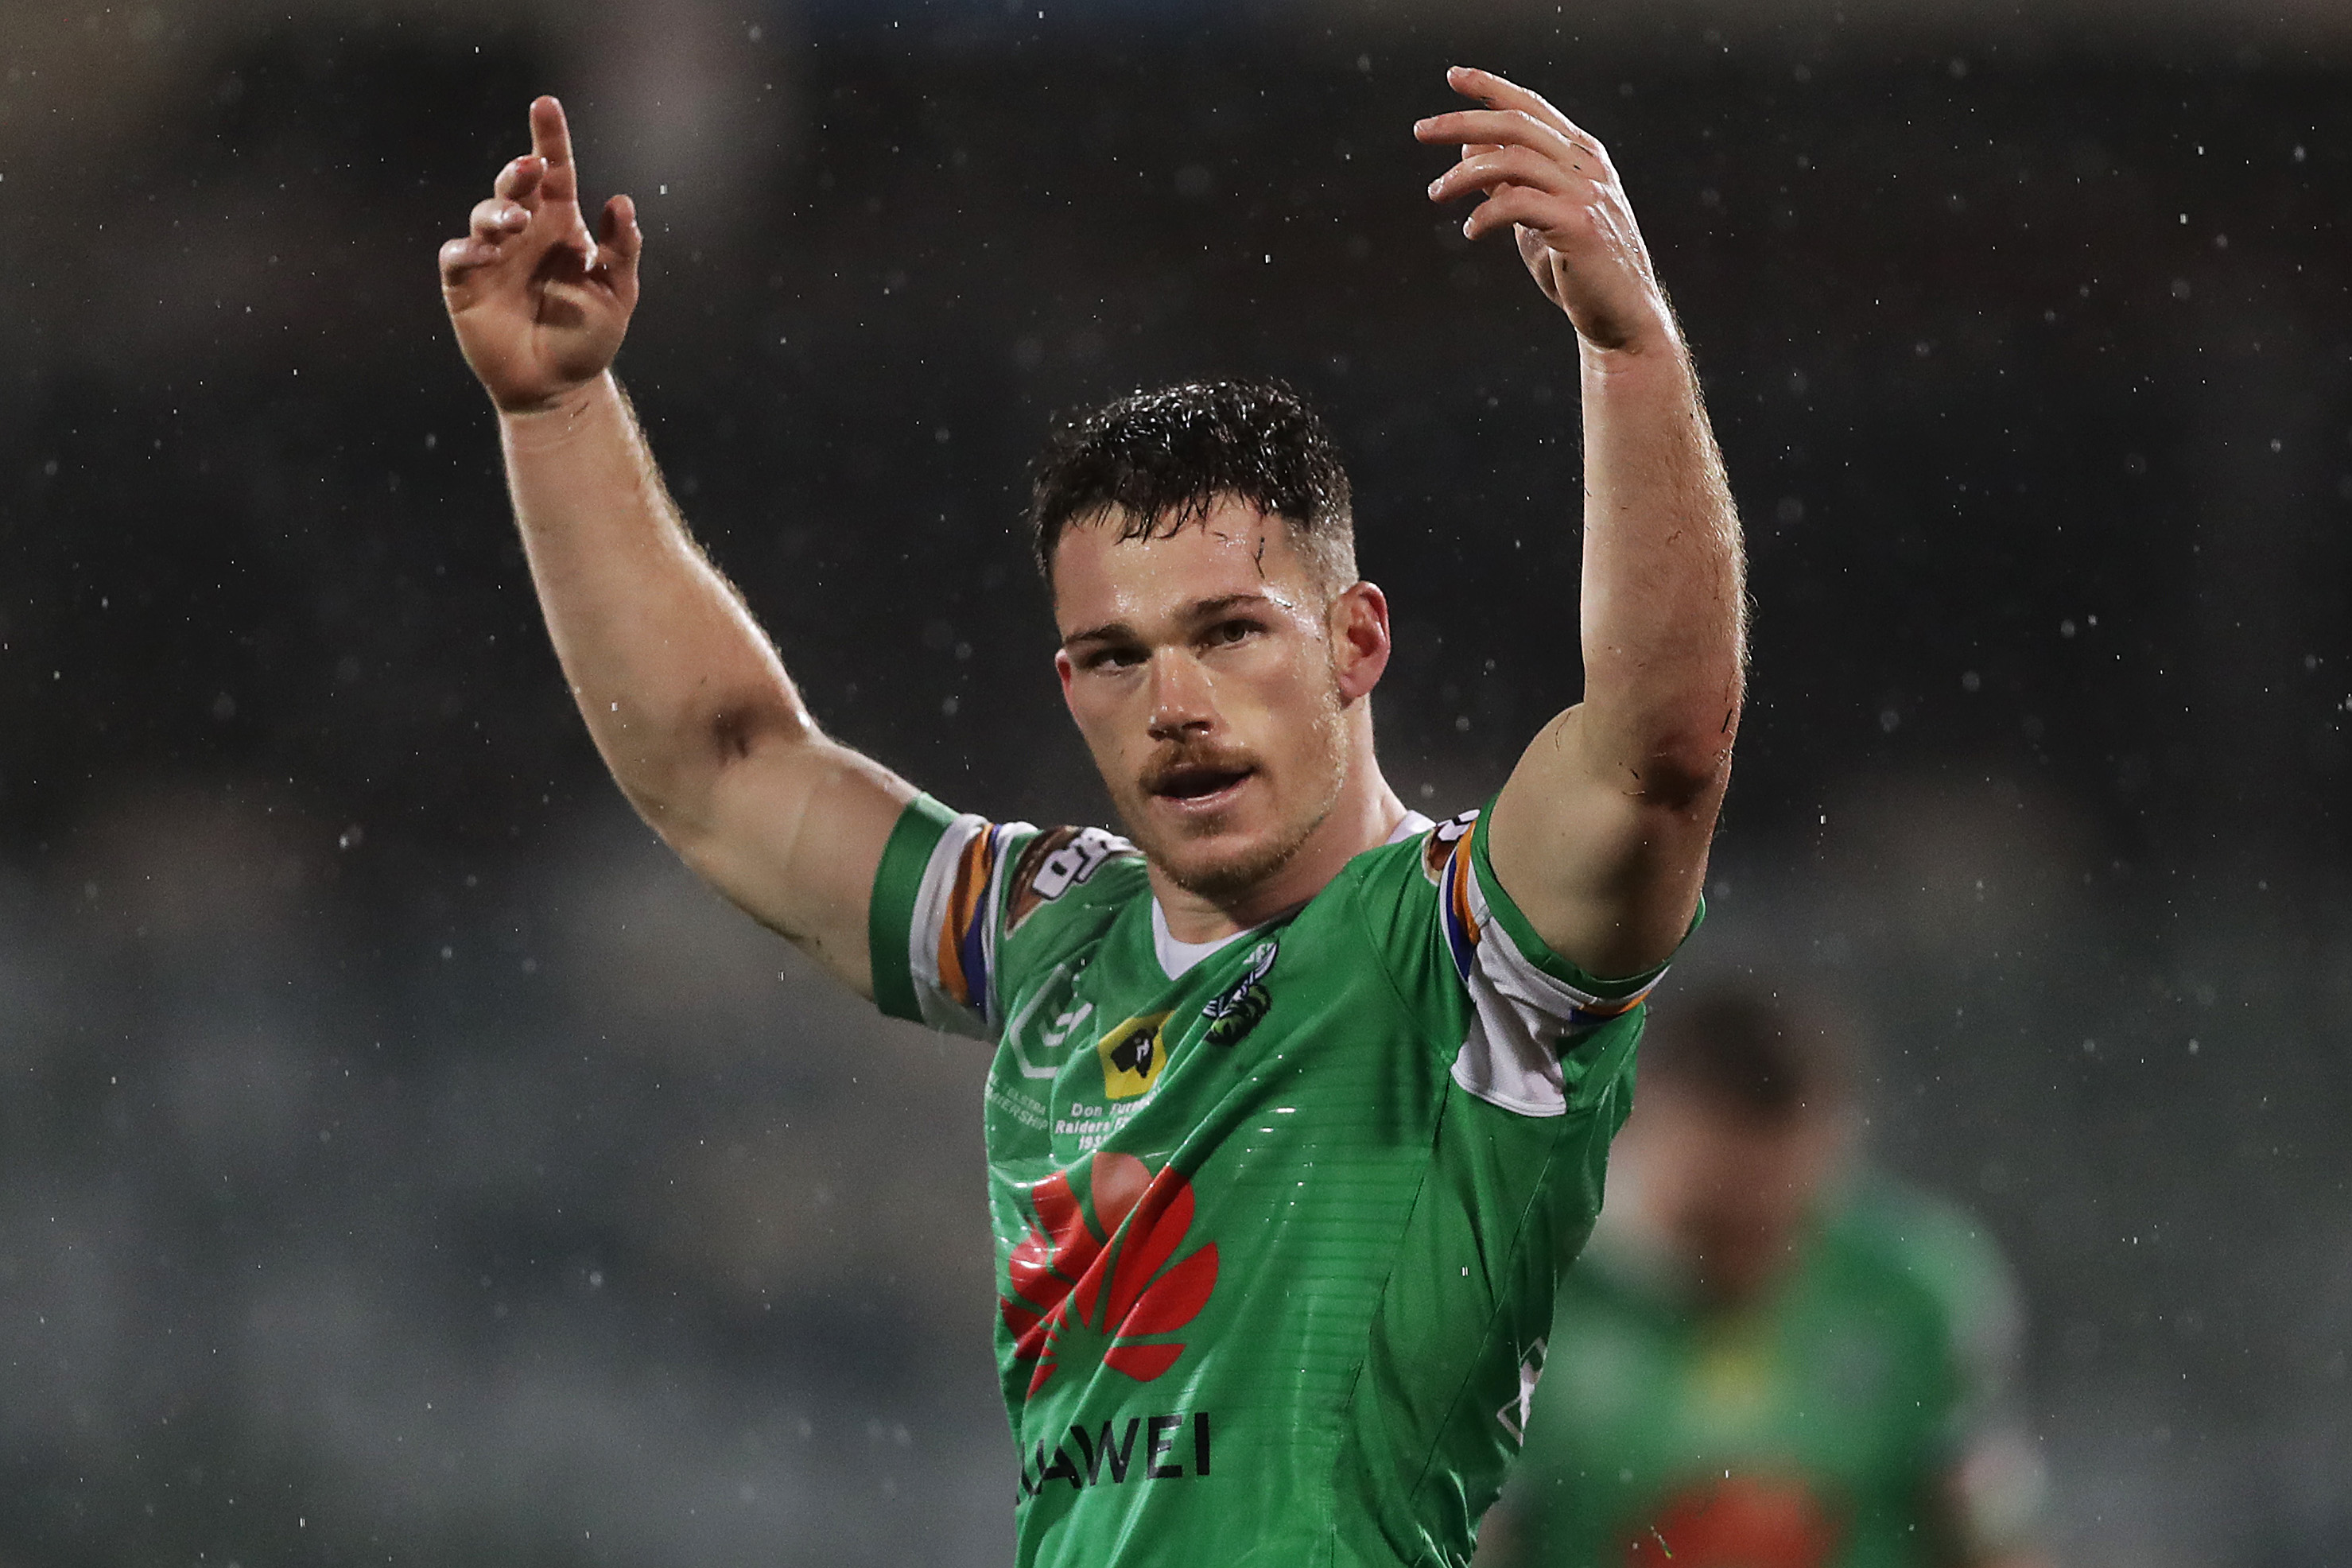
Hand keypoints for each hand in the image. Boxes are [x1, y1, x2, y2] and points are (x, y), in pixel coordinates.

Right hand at [439, 97, 640, 412]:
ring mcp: (492, 255)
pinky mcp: (466, 283)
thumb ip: (621, 250)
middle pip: (515, 185)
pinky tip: (486, 254)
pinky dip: (470, 249)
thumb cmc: (588, 336)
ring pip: (485, 214)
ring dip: (499, 210)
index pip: (555, 172)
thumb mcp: (616, 294)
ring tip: (517, 222)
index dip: (549, 139)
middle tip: (532, 167)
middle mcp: (524, 232)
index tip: (546, 104)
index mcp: (561, 226)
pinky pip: (459, 256)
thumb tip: (621, 201)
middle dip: (519, 171)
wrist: (558, 385)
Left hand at [1415, 66, 1670, 352]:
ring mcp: (1586, 194)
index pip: (1531, 107)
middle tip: (1421, 131)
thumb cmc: (1576, 266)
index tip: (1453, 77)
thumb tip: (1469, 146)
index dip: (1491, 88)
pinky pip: (1519, 204)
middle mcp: (1587, 166)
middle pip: (1516, 124)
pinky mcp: (1580, 226)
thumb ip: (1510, 181)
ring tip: (1436, 194)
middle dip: (1463, 122)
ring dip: (1463, 175)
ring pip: (1512, 161)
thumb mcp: (1536, 215)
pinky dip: (1486, 214)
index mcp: (1581, 155)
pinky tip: (1471, 231)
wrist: (1620, 316)